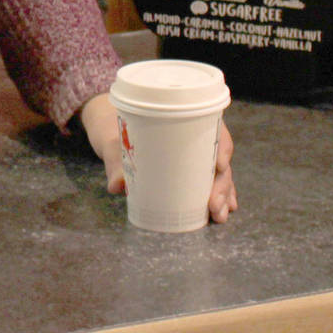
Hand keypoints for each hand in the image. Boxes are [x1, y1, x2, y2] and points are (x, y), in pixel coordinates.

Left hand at [79, 92, 237, 224]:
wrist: (109, 130)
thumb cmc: (114, 128)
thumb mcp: (112, 142)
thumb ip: (114, 162)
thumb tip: (117, 186)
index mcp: (182, 117)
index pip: (211, 127)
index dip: (221, 146)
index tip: (219, 166)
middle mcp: (193, 134)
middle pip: (217, 155)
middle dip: (222, 182)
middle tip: (214, 205)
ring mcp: (193, 152)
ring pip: (218, 171)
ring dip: (223, 193)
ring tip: (220, 215)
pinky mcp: (188, 169)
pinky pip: (209, 180)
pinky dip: (218, 195)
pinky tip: (224, 210)